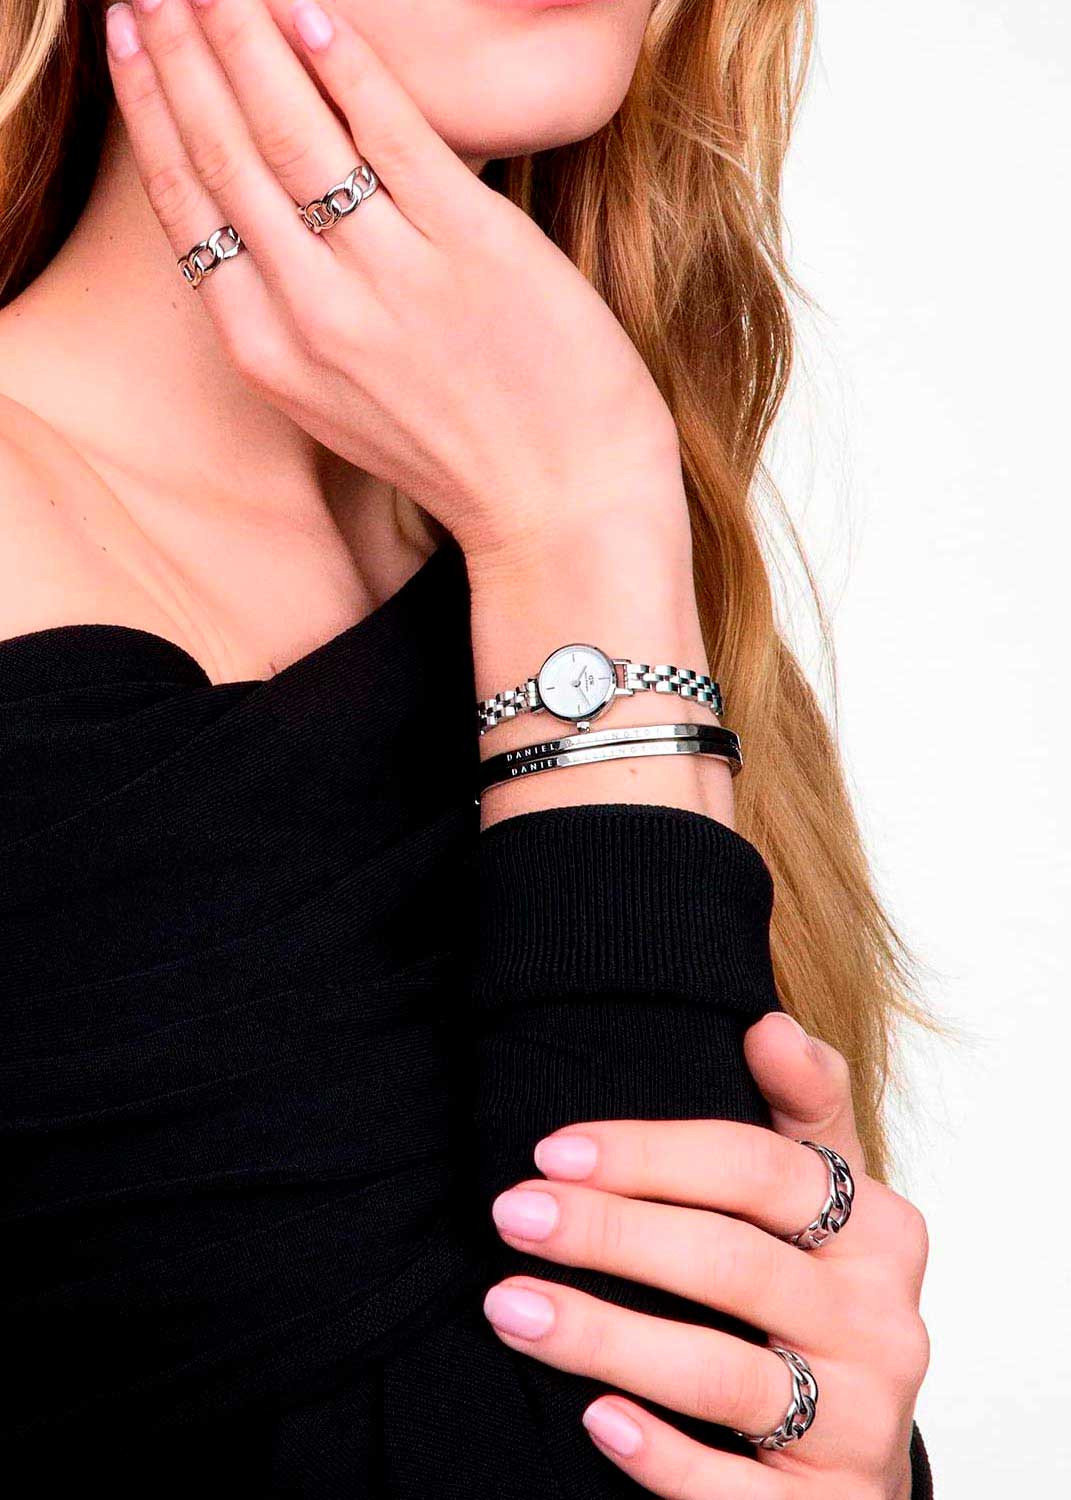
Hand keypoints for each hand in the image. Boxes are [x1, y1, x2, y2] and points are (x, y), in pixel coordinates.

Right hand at [104, 0, 683, 565]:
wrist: (563, 508)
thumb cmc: (459, 452)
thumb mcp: (341, 404)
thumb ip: (291, 316)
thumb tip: (261, 215)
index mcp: (272, 356)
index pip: (186, 207)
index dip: (151, 110)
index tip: (132, 40)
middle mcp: (314, 316)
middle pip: (224, 155)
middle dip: (180, 52)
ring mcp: (392, 281)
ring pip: (291, 132)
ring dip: (243, 38)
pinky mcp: (473, 248)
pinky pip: (393, 132)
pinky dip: (346, 65)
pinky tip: (311, 15)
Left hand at [483, 1011, 929, 1498]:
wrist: (855, 1447)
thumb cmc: (816, 1287)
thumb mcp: (824, 1190)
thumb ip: (802, 1102)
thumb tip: (767, 1023)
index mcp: (882, 1231)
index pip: (761, 1170)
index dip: (650, 1153)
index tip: (551, 1149)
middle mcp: (885, 1326)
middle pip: (733, 1263)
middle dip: (610, 1233)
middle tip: (510, 1214)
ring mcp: (862, 1425)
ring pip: (721, 1374)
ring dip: (604, 1337)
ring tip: (509, 1305)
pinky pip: (736, 1492)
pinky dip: (662, 1457)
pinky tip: (592, 1418)